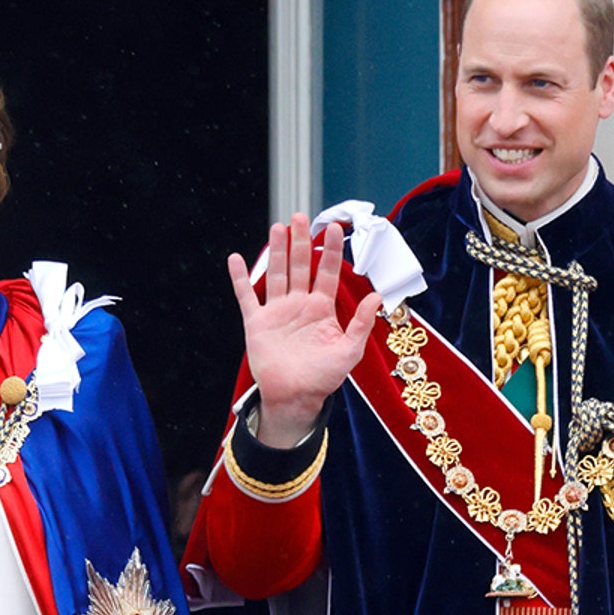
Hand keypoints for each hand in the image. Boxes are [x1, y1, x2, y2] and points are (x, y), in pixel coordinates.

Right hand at [230, 215, 381, 445]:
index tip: (333, 229)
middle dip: (300, 241)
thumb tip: (377, 297)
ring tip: (278, 227)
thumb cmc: (323, 378)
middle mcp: (299, 305)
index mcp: (322, 310)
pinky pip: (246, 296)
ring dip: (277, 251)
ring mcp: (277, 312)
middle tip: (300, 217)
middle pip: (300, 266)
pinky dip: (240, 278)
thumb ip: (362, 323)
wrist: (295, 397)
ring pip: (277, 274)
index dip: (331, 251)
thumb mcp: (349, 351)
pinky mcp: (257, 322)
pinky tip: (236, 258)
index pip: (328, 273)